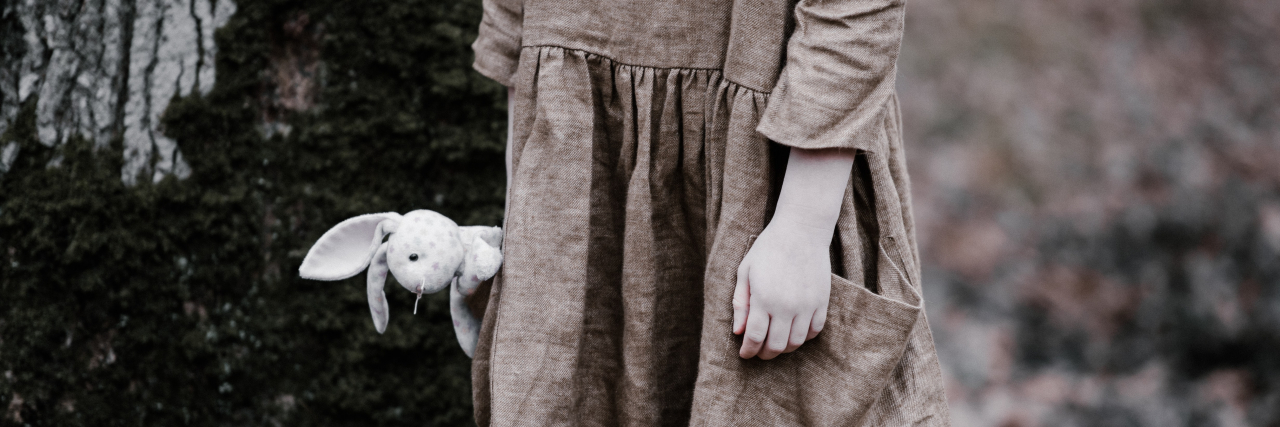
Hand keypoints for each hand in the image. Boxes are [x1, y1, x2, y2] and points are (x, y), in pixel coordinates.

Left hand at [733, 214, 831, 358]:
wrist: (801, 230)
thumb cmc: (768, 248)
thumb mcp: (746, 271)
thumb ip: (741, 303)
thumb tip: (739, 332)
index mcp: (764, 298)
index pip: (755, 337)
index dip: (748, 351)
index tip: (744, 354)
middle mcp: (787, 306)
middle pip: (776, 345)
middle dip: (764, 354)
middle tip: (758, 352)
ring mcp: (807, 305)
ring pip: (796, 342)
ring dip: (784, 348)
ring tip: (775, 343)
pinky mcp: (822, 301)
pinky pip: (815, 330)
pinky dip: (804, 337)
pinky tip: (794, 332)